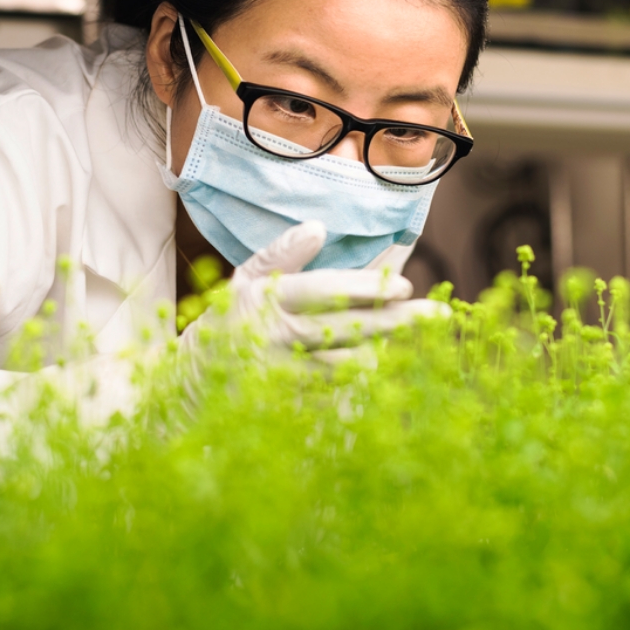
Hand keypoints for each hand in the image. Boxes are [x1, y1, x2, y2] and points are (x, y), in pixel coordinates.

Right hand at [179, 220, 448, 364]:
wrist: (188, 384)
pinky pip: (337, 389)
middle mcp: (280, 337)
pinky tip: (384, 363)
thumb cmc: (226, 322)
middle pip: (349, 329)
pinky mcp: (291, 402)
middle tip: (440, 314)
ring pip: (350, 364)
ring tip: (417, 335)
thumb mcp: (244, 279)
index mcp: (269, 299)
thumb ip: (280, 253)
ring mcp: (286, 375)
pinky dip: (363, 376)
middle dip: (398, 321)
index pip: (324, 290)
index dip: (366, 287)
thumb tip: (318, 227)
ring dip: (385, 349)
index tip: (406, 284)